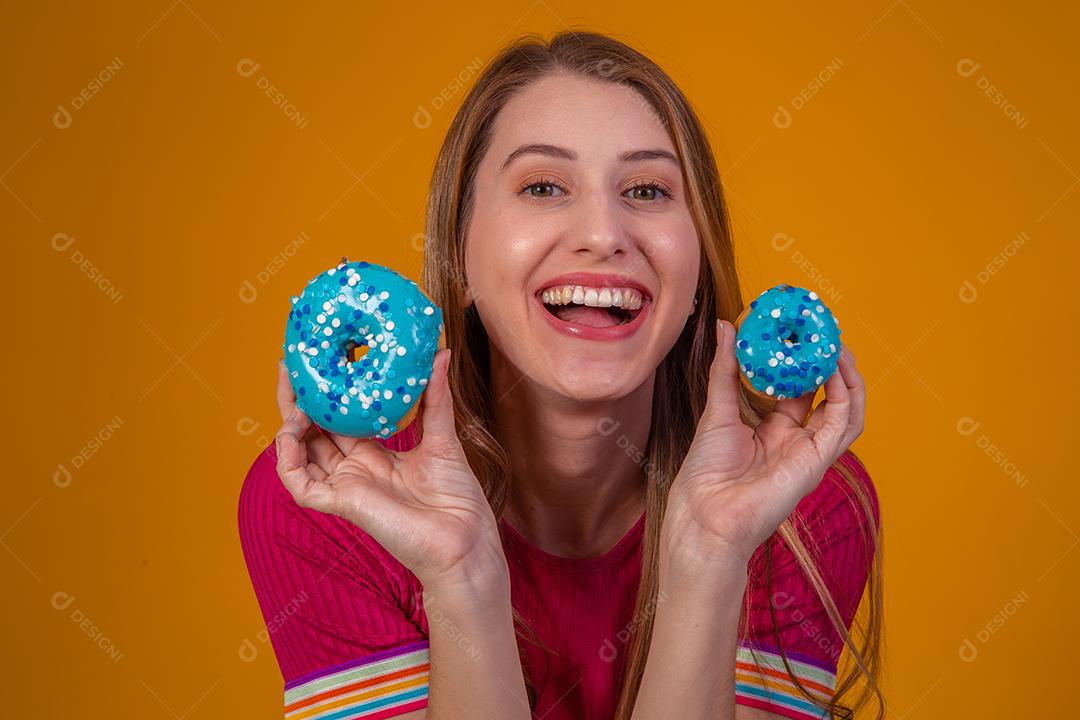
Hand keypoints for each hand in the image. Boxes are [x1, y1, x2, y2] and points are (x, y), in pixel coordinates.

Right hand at [273, 349, 505, 587]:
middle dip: (297, 401)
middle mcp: (355, 469)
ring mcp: (346, 486)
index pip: (338, 419)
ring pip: (299, 455)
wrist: (465, 541)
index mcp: (375, 455)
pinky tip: (289, 436)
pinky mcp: (343, 504)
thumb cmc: (458, 498)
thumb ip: (435, 398)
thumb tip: (441, 354)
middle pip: (313, 432)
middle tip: (290, 367)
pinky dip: (287, 461)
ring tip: (293, 401)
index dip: (324, 394)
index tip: (315, 362)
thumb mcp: (444, 438)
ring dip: (289, 427)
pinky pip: (300, 485)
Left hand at [665, 319, 864, 567]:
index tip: (803, 331)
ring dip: (848, 376)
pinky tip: (834, 368)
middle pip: (829, 396)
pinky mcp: (818, 461)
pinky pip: (843, 423)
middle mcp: (798, 440)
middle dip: (832, 364)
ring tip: (837, 345)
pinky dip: (845, 394)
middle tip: (825, 333)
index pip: (801, 389)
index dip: (807, 361)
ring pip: (846, 409)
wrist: (705, 511)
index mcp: (775, 430)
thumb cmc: (706, 470)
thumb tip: (726, 325)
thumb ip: (726, 368)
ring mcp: (810, 451)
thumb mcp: (718, 408)